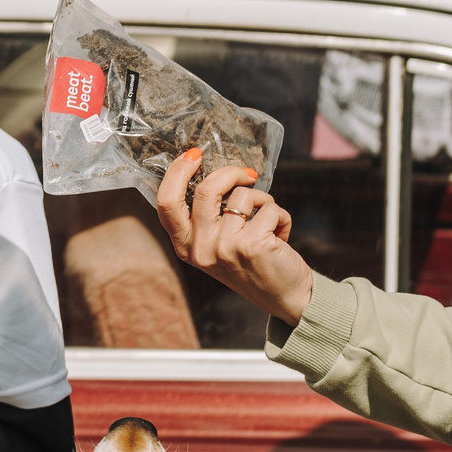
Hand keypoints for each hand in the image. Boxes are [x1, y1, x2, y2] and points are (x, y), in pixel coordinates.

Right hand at [155, 151, 316, 324]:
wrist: (285, 297)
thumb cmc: (253, 264)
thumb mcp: (219, 243)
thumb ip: (209, 216)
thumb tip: (218, 171)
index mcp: (186, 246)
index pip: (167, 203)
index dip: (177, 172)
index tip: (194, 154)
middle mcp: (200, 250)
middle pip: (206, 190)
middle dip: (231, 172)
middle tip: (248, 175)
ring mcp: (224, 249)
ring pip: (243, 196)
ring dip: (264, 201)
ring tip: (267, 222)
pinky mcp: (252, 246)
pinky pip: (269, 208)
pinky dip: (281, 216)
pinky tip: (280, 236)